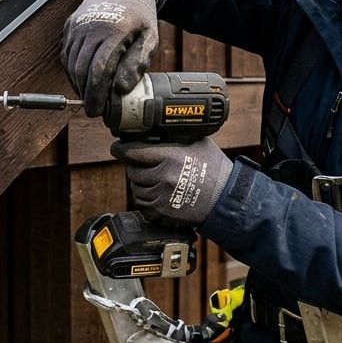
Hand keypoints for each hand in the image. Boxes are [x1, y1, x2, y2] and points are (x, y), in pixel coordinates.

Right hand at [62, 0, 159, 115]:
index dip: (97, 95)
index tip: (98, 111)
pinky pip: (66, 55)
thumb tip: (121, 90)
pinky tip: (84, 79)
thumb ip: (138, 64)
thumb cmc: (139, 17)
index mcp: (113, 31)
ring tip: (91, 95)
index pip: (99, 70)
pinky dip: (73, 71)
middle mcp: (90, 27)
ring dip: (78, 84)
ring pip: (71, 65)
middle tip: (94, 109)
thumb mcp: (150, 38)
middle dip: (86, 94)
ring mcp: (77, 26)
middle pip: (81, 70)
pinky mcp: (69, 26)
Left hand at [111, 137, 232, 226]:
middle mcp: (163, 176)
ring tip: (156, 181)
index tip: (117, 148)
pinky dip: (146, 199)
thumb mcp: (197, 143)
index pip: (133, 151)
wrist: (224, 198)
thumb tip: (153, 131)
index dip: (121, 149)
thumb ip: (174, 137)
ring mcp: (162, 196)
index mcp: (170, 156)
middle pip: (132, 171)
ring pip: (136, 189)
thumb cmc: (214, 169)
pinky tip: (158, 194)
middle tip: (146, 166)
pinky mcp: (162, 212)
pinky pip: (142, 204)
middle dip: (136, 167)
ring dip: (141, 184)